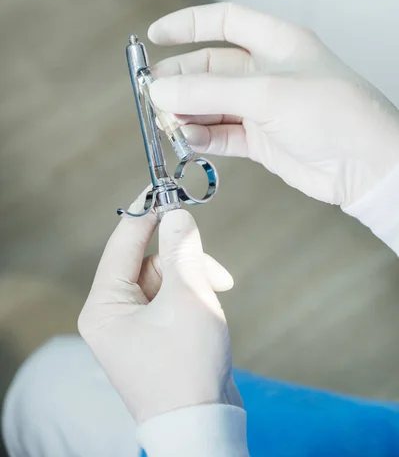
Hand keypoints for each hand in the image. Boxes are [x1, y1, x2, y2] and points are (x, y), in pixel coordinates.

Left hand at [78, 193, 240, 423]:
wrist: (203, 425)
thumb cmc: (188, 367)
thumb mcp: (188, 297)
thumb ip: (181, 249)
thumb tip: (176, 215)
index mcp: (104, 306)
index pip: (123, 242)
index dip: (146, 211)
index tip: (164, 187)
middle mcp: (112, 314)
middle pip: (149, 261)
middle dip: (183, 260)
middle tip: (211, 268)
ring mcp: (133, 326)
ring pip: (166, 278)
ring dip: (194, 279)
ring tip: (217, 297)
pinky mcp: (155, 333)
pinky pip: (172, 297)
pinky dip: (194, 295)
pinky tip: (212, 307)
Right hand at [149, 3, 398, 206]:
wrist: (365, 166)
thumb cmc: (332, 114)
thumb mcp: (267, 93)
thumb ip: (210, 91)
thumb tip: (160, 91)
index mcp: (276, 42)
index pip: (225, 21)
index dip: (188, 24)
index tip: (154, 35)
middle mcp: (266, 72)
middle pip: (209, 68)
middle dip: (180, 80)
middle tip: (154, 96)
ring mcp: (262, 107)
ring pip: (211, 104)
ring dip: (187, 113)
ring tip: (167, 124)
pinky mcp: (261, 139)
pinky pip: (221, 134)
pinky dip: (202, 138)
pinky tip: (188, 141)